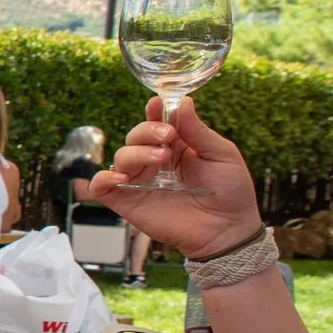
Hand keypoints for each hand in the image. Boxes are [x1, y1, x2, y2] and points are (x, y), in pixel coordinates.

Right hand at [90, 95, 262, 259]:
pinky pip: (100, 186)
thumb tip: (182, 103)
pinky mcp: (127, 202)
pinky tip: (122, 178)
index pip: (156, 122)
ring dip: (136, 153)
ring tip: (160, 159)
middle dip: (147, 131)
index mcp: (176, 147)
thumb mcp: (222, 155)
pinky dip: (104, 178)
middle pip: (134, 136)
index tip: (158, 105)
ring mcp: (139, 182)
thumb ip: (199, 131)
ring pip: (119, 157)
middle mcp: (154, 162)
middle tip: (167, 136)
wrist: (228, 230)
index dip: (154, 112)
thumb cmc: (231, 192)